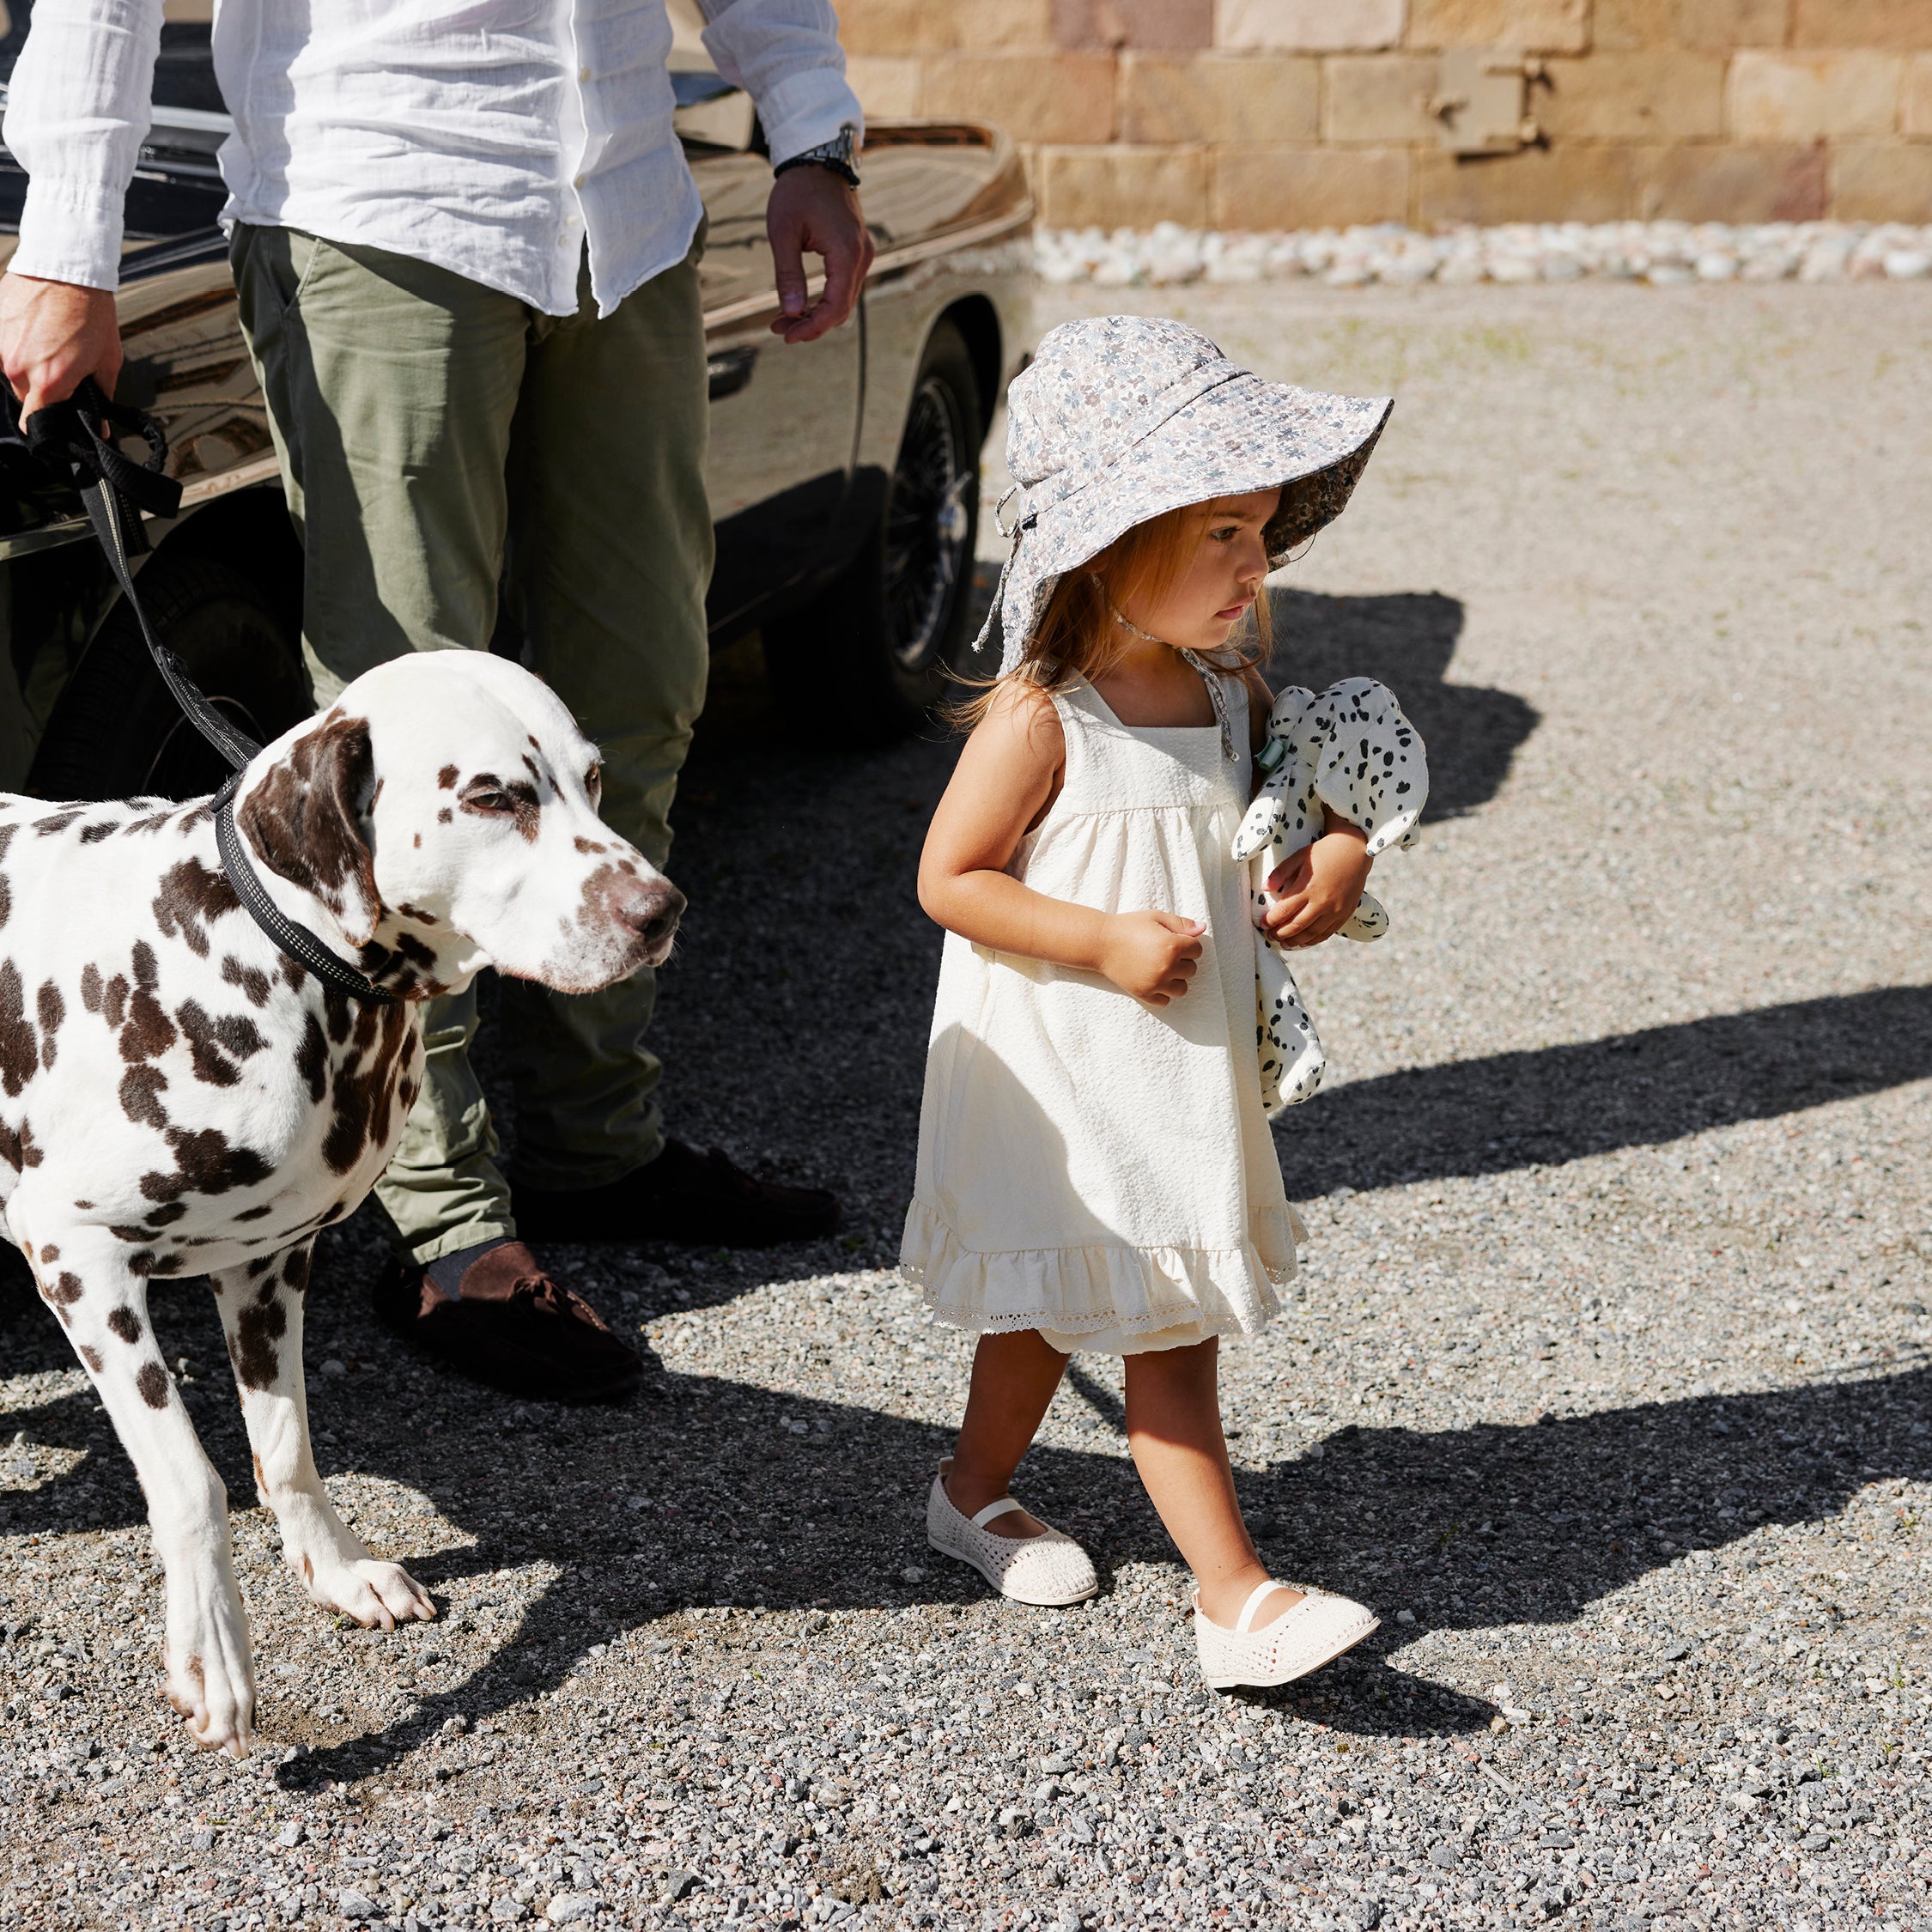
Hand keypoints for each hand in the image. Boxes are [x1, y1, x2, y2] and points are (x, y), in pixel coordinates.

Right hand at [0, 273, 120, 421]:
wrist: (66, 267)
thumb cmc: (91, 313)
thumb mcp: (106, 361)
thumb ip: (101, 398)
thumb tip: (101, 427)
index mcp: (48, 381)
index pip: (33, 422)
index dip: (46, 424)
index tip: (54, 421)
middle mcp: (17, 366)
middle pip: (25, 395)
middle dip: (44, 388)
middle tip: (62, 366)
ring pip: (11, 371)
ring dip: (27, 364)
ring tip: (49, 343)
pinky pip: (2, 346)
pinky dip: (16, 343)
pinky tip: (35, 329)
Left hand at [766, 164, 872, 343]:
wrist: (818, 159)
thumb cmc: (798, 190)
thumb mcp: (783, 232)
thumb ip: (788, 274)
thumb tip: (791, 312)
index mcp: (846, 253)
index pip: (835, 307)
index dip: (812, 327)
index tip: (787, 335)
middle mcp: (862, 256)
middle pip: (841, 308)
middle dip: (811, 324)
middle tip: (780, 329)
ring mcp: (863, 253)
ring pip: (843, 299)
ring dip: (816, 314)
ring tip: (784, 318)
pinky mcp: (857, 250)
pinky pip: (844, 285)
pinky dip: (824, 299)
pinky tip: (801, 303)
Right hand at [1099, 910, 1202, 1004]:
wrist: (1100, 943)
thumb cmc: (1129, 926)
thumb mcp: (1156, 917)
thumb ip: (1181, 924)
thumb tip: (1202, 929)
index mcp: (1173, 945)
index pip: (1197, 950)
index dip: (1188, 944)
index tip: (1174, 940)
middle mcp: (1167, 966)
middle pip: (1191, 970)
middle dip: (1182, 961)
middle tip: (1164, 953)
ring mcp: (1155, 983)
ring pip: (1181, 988)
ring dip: (1176, 979)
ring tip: (1162, 969)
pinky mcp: (1144, 994)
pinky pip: (1165, 1001)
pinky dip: (1162, 992)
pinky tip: (1153, 980)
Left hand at [1263, 828, 1369, 948]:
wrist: (1354, 851)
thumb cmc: (1324, 852)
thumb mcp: (1300, 857)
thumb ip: (1281, 872)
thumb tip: (1264, 888)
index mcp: (1308, 888)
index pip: (1284, 911)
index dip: (1271, 920)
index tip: (1262, 924)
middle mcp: (1322, 902)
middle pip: (1296, 925)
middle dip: (1280, 933)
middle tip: (1270, 936)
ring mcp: (1335, 910)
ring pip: (1311, 933)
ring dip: (1295, 941)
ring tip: (1284, 943)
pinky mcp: (1344, 914)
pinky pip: (1327, 933)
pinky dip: (1313, 940)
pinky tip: (1303, 942)